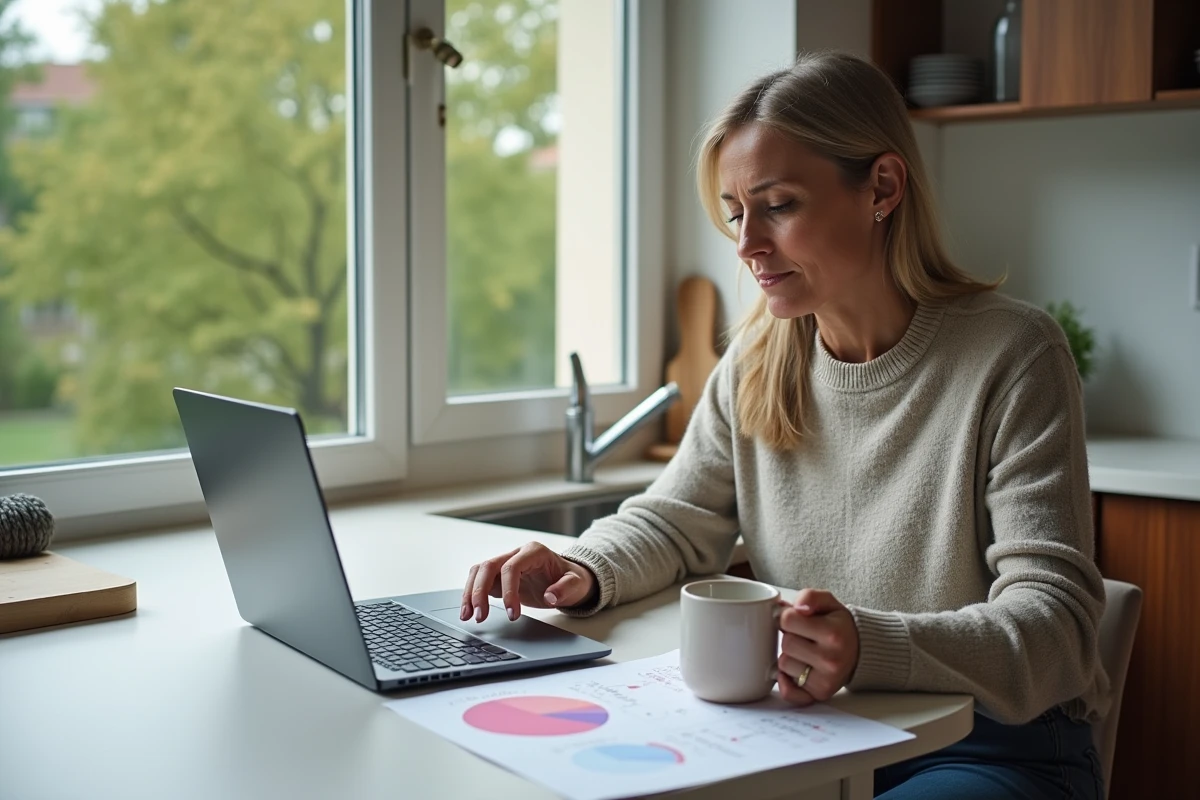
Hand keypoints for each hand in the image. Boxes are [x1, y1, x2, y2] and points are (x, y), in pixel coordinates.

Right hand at [461, 541, 596, 622]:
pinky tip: (468, 611)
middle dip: (480, 591)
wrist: (569, 581)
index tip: (511, 613)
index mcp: (533, 552)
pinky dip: (472, 596)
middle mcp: (516, 554)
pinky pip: (480, 582)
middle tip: (480, 616)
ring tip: (467, 616)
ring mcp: (506, 564)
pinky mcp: (500, 577)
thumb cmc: (572, 579)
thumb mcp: (577, 584)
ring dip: (470, 593)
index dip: (508, 590)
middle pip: (489, 567)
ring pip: (479, 572)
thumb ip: (566, 588)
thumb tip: (550, 596)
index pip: (511, 567)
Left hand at [776, 588, 859, 705]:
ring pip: (784, 665)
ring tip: (806, 652)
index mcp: (832, 633)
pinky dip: (787, 682)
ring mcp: (826, 680)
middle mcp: (830, 659)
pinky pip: (789, 692)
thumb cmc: (839, 625)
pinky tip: (795, 671)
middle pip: (785, 644)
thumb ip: (810, 596)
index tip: (797, 619)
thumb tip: (797, 607)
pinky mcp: (819, 694)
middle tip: (803, 636)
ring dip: (790, 657)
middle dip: (790, 636)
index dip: (788, 617)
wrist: (861, 650)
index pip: (788, 620)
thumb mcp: (829, 602)